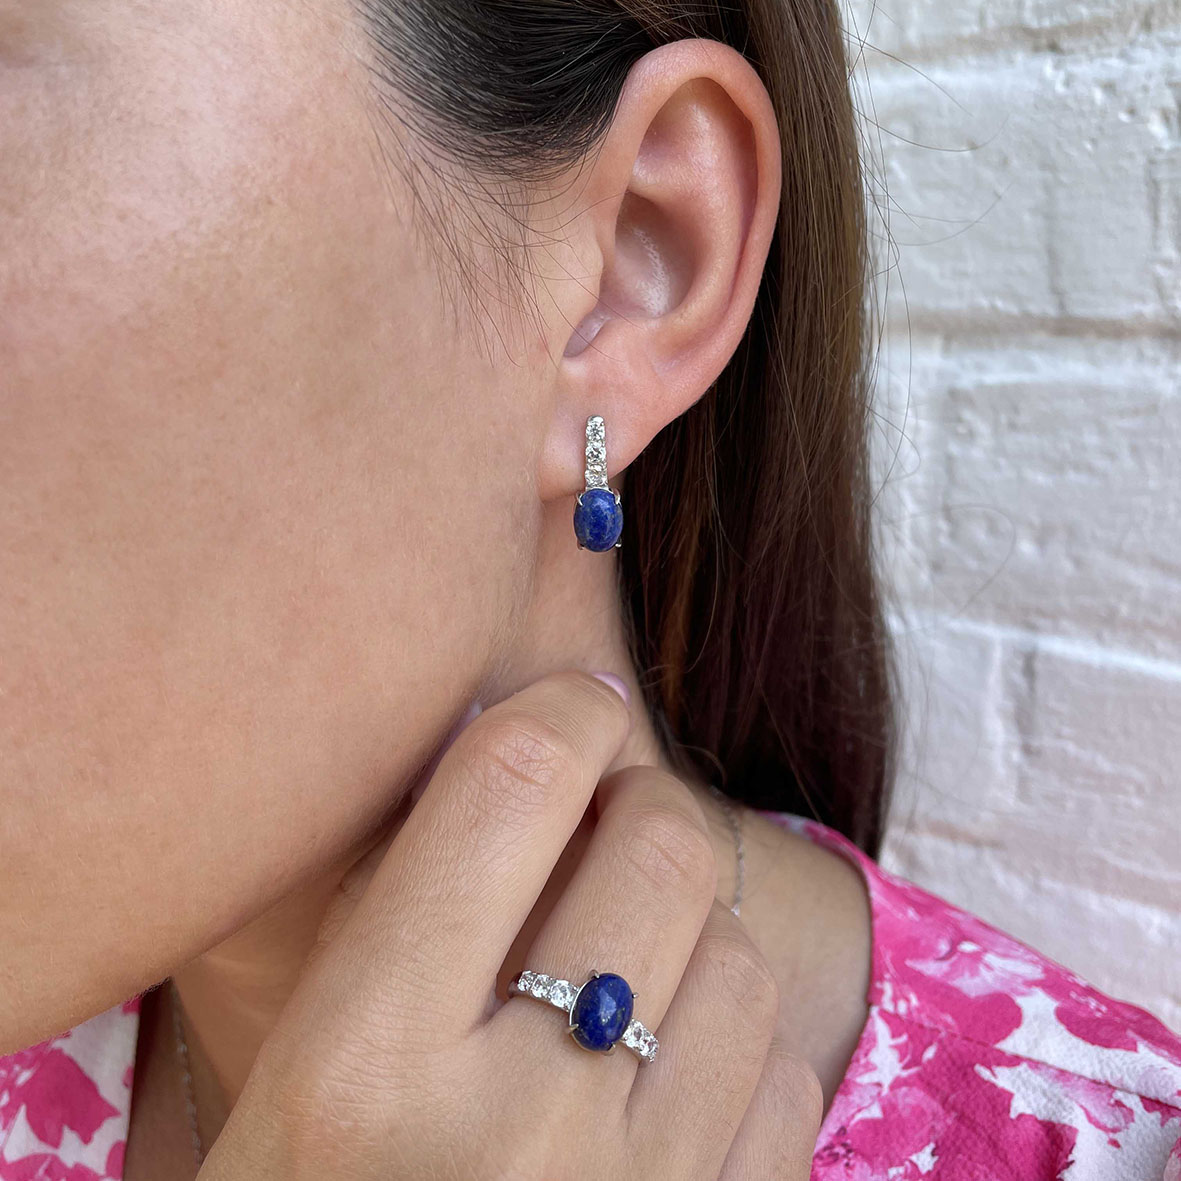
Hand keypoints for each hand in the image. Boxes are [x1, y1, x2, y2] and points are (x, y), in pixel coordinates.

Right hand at [197, 670, 821, 1178]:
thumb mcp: (300, 1084)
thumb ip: (405, 925)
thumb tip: (537, 760)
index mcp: (366, 1062)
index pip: (513, 780)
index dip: (562, 707)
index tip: (574, 707)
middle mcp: (516, 1126)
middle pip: (661, 839)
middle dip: (640, 808)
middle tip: (599, 833)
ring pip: (738, 950)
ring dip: (689, 938)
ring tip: (622, 986)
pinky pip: (783, 1073)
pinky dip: (737, 1054)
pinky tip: (666, 1092)